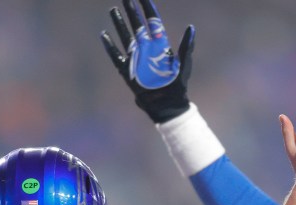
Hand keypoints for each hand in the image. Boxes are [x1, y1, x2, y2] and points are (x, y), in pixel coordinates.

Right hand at [100, 0, 194, 122]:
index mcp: (160, 45)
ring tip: (113, 10)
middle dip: (131, 11)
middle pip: (137, 26)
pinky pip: (117, 57)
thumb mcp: (184, 64)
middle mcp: (147, 49)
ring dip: (120, 24)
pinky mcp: (130, 72)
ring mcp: (138, 59)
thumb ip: (187, 46)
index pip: (153, 22)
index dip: (147, 8)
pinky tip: (104, 35)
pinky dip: (110, 47)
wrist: (168, 104)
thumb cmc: (178, 85)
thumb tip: (191, 28)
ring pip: (126, 37)